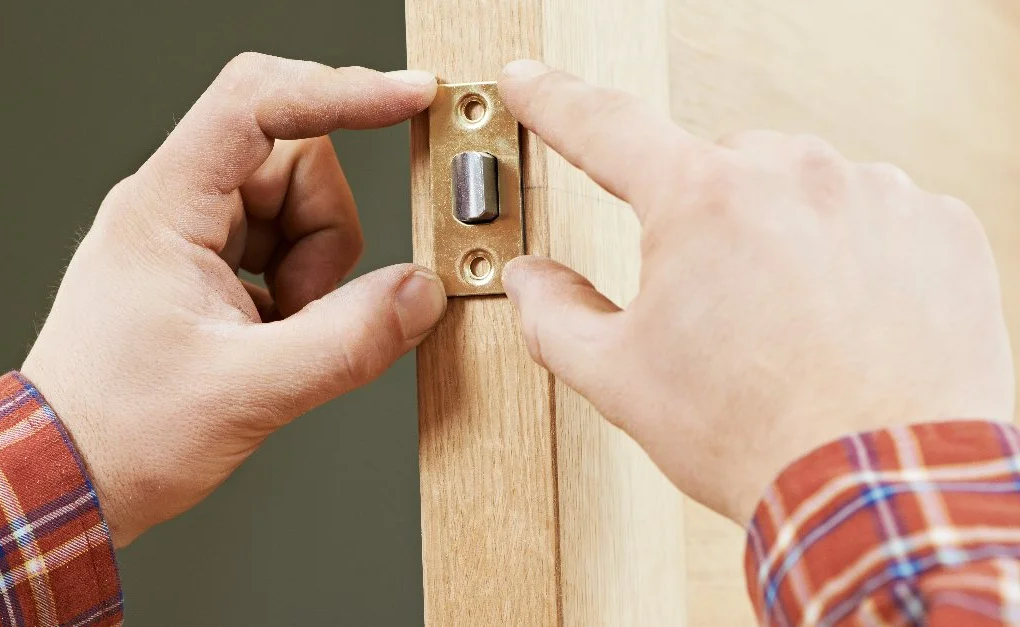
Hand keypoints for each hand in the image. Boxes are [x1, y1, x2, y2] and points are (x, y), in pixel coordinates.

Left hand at [22, 53, 445, 546]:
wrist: (64, 478)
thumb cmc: (118, 431)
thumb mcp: (248, 392)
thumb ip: (347, 340)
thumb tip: (417, 294)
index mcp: (165, 208)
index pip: (258, 104)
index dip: (339, 91)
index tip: (405, 98)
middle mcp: (173, 206)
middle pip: (293, 161)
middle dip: (326, 234)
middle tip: (305, 308)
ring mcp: (188, 236)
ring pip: (295, 207)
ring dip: (314, 268)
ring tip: (280, 334)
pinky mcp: (202, 268)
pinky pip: (280, 246)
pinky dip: (298, 290)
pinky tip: (271, 337)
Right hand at [497, 60, 1013, 523]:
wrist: (887, 491)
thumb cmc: (762, 437)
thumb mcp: (621, 380)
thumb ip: (555, 315)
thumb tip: (530, 280)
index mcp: (701, 202)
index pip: (603, 127)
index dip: (554, 102)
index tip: (531, 84)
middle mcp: (792, 176)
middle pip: (716, 171)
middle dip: (702, 222)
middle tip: (710, 305)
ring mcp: (875, 196)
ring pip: (799, 190)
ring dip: (780, 237)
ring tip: (787, 326)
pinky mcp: (940, 227)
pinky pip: (873, 215)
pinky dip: (852, 255)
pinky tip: (843, 320)